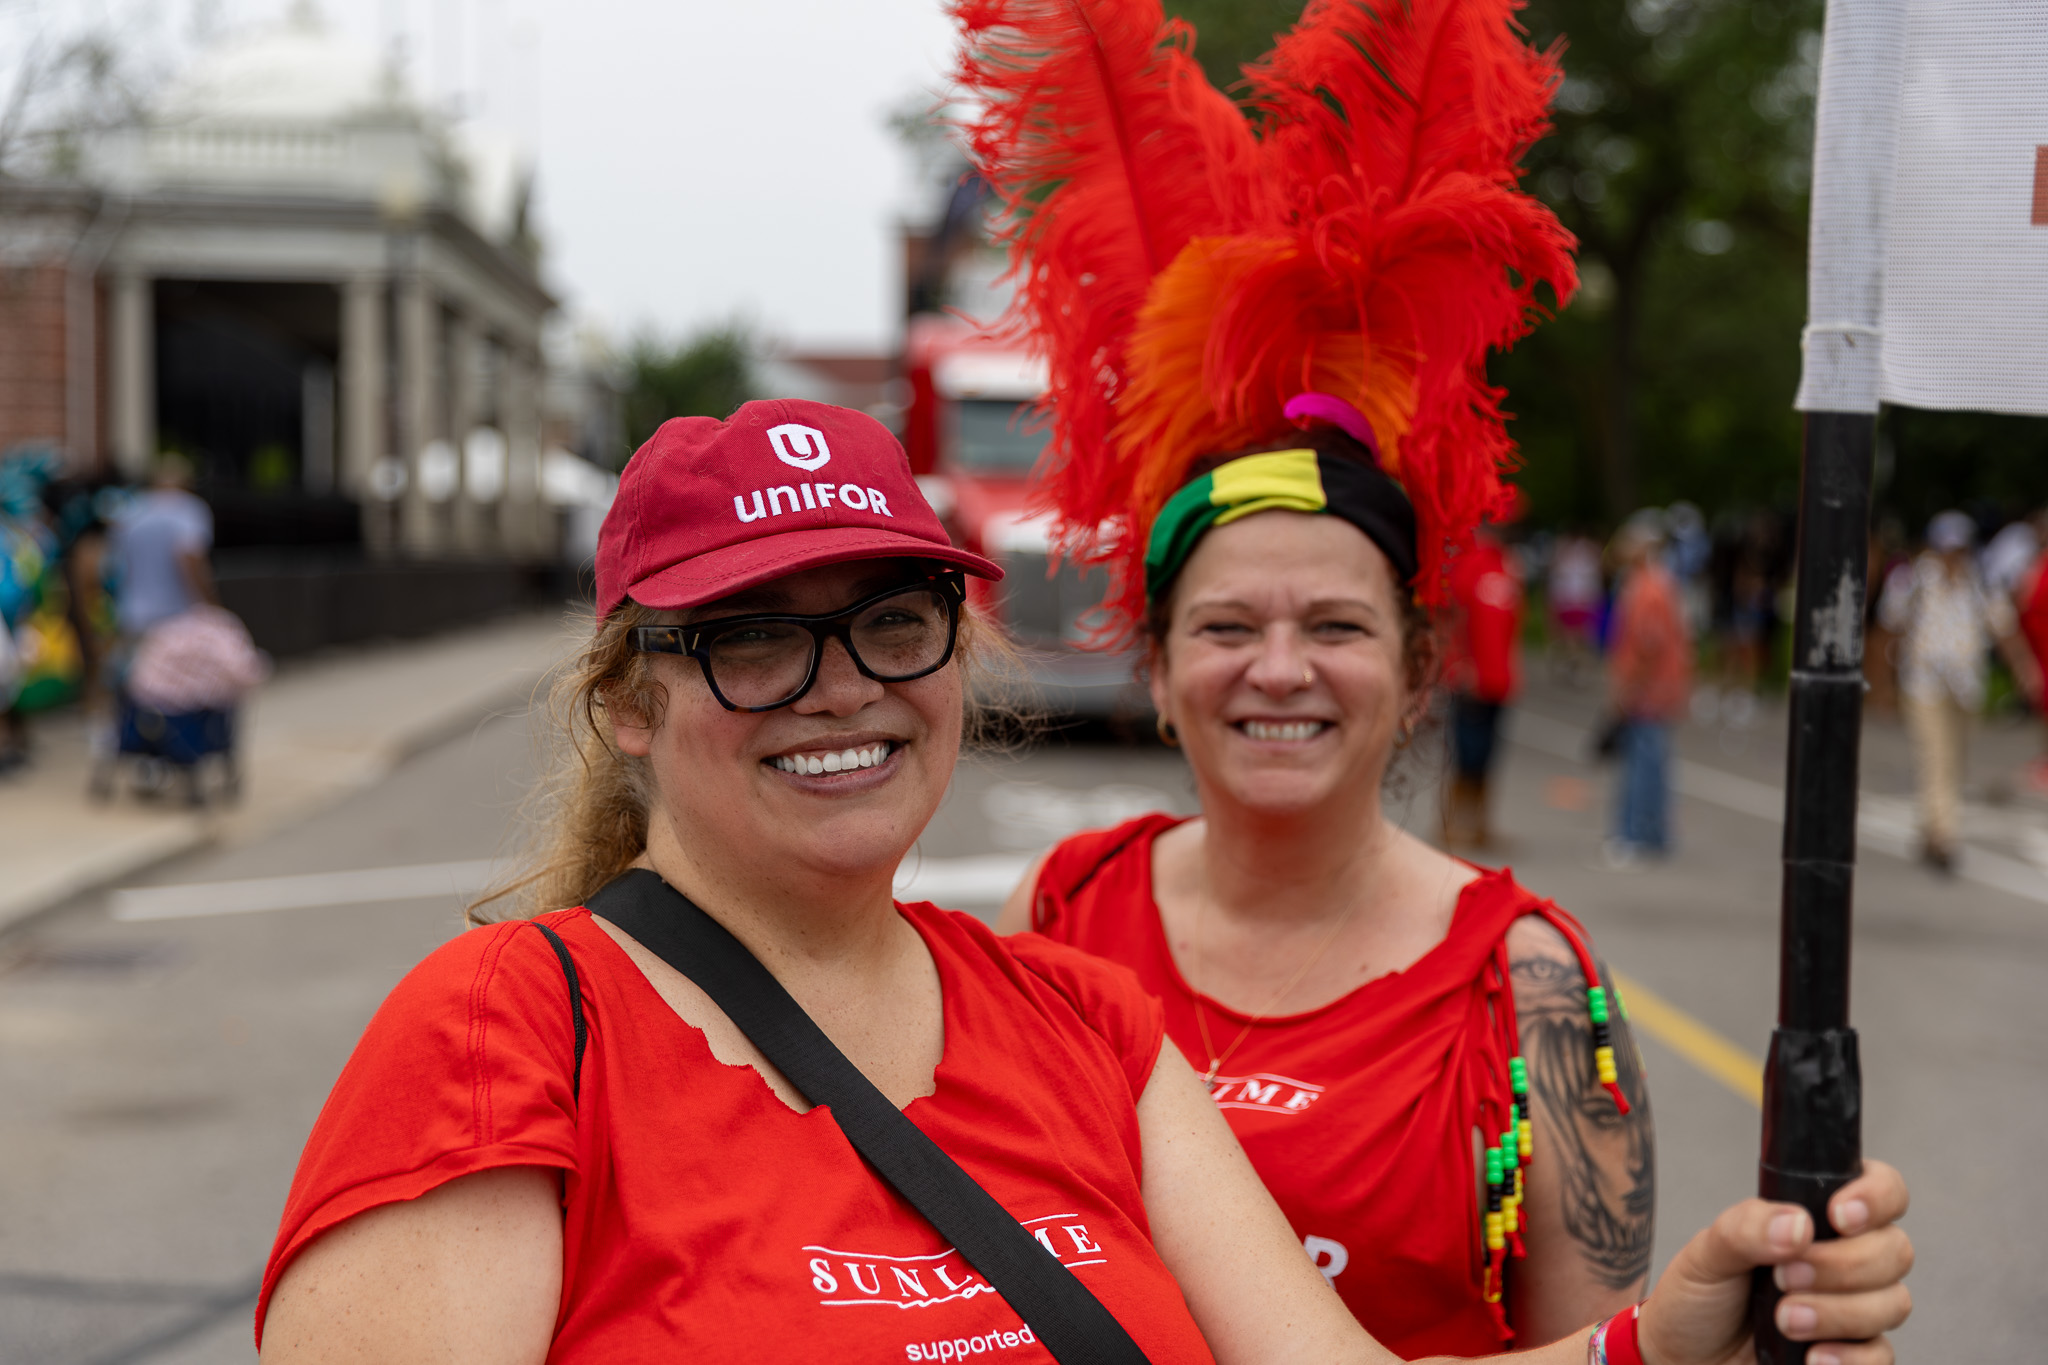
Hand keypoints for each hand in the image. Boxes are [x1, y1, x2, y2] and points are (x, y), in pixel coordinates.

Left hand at [1637, 1161, 1911, 1364]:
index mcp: (1816, 1217)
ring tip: (1784, 1320)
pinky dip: (1851, 1357)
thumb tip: (1797, 1224)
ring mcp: (1854, 1307)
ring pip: (1892, 1303)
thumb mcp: (1708, 1252)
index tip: (1838, 1216)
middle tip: (1784, 1277)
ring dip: (1839, 1313)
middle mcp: (1845, 1257)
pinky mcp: (1853, 1354)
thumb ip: (1747, 1228)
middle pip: (1894, 1250)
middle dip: (1842, 1265)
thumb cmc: (1699, 1298)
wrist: (1686, 1358)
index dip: (1875, 1197)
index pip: (1881, 1189)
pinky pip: (1881, 1354)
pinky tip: (1814, 1357)